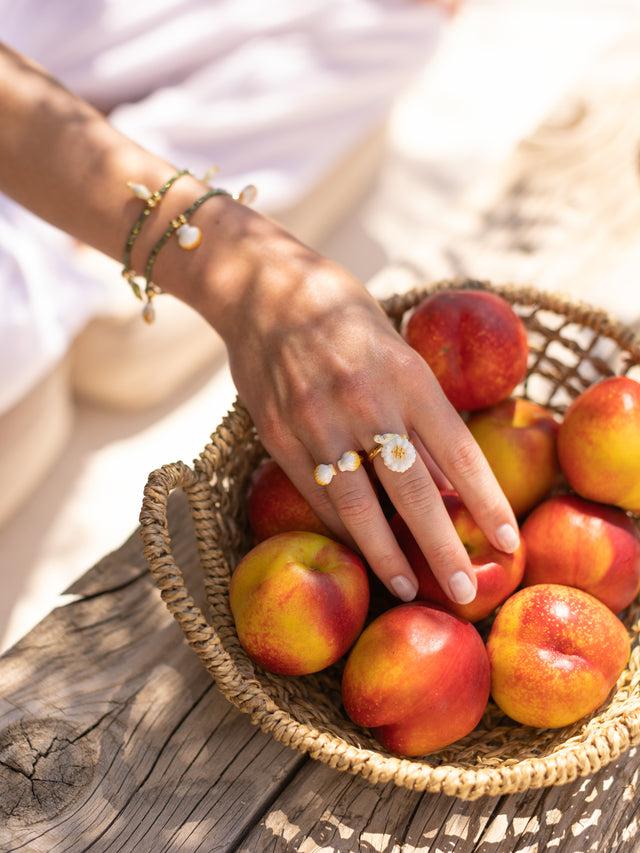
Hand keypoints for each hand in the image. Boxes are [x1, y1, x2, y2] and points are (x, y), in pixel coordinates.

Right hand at [216, 222, 519, 604]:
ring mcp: (317, 421)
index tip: (509, 540)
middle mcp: (365, 401)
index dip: (487, 500)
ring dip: (384, 553)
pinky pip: (315, 494)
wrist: (265, 292)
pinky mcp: (279, 435)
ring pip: (356, 505)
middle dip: (441, 547)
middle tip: (464, 591)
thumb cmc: (345, 319)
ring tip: (403, 587)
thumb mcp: (397, 353)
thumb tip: (449, 483)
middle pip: (413, 490)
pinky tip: (357, 548)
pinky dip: (340, 526)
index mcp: (407, 375)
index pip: (459, 451)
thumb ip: (419, 417)